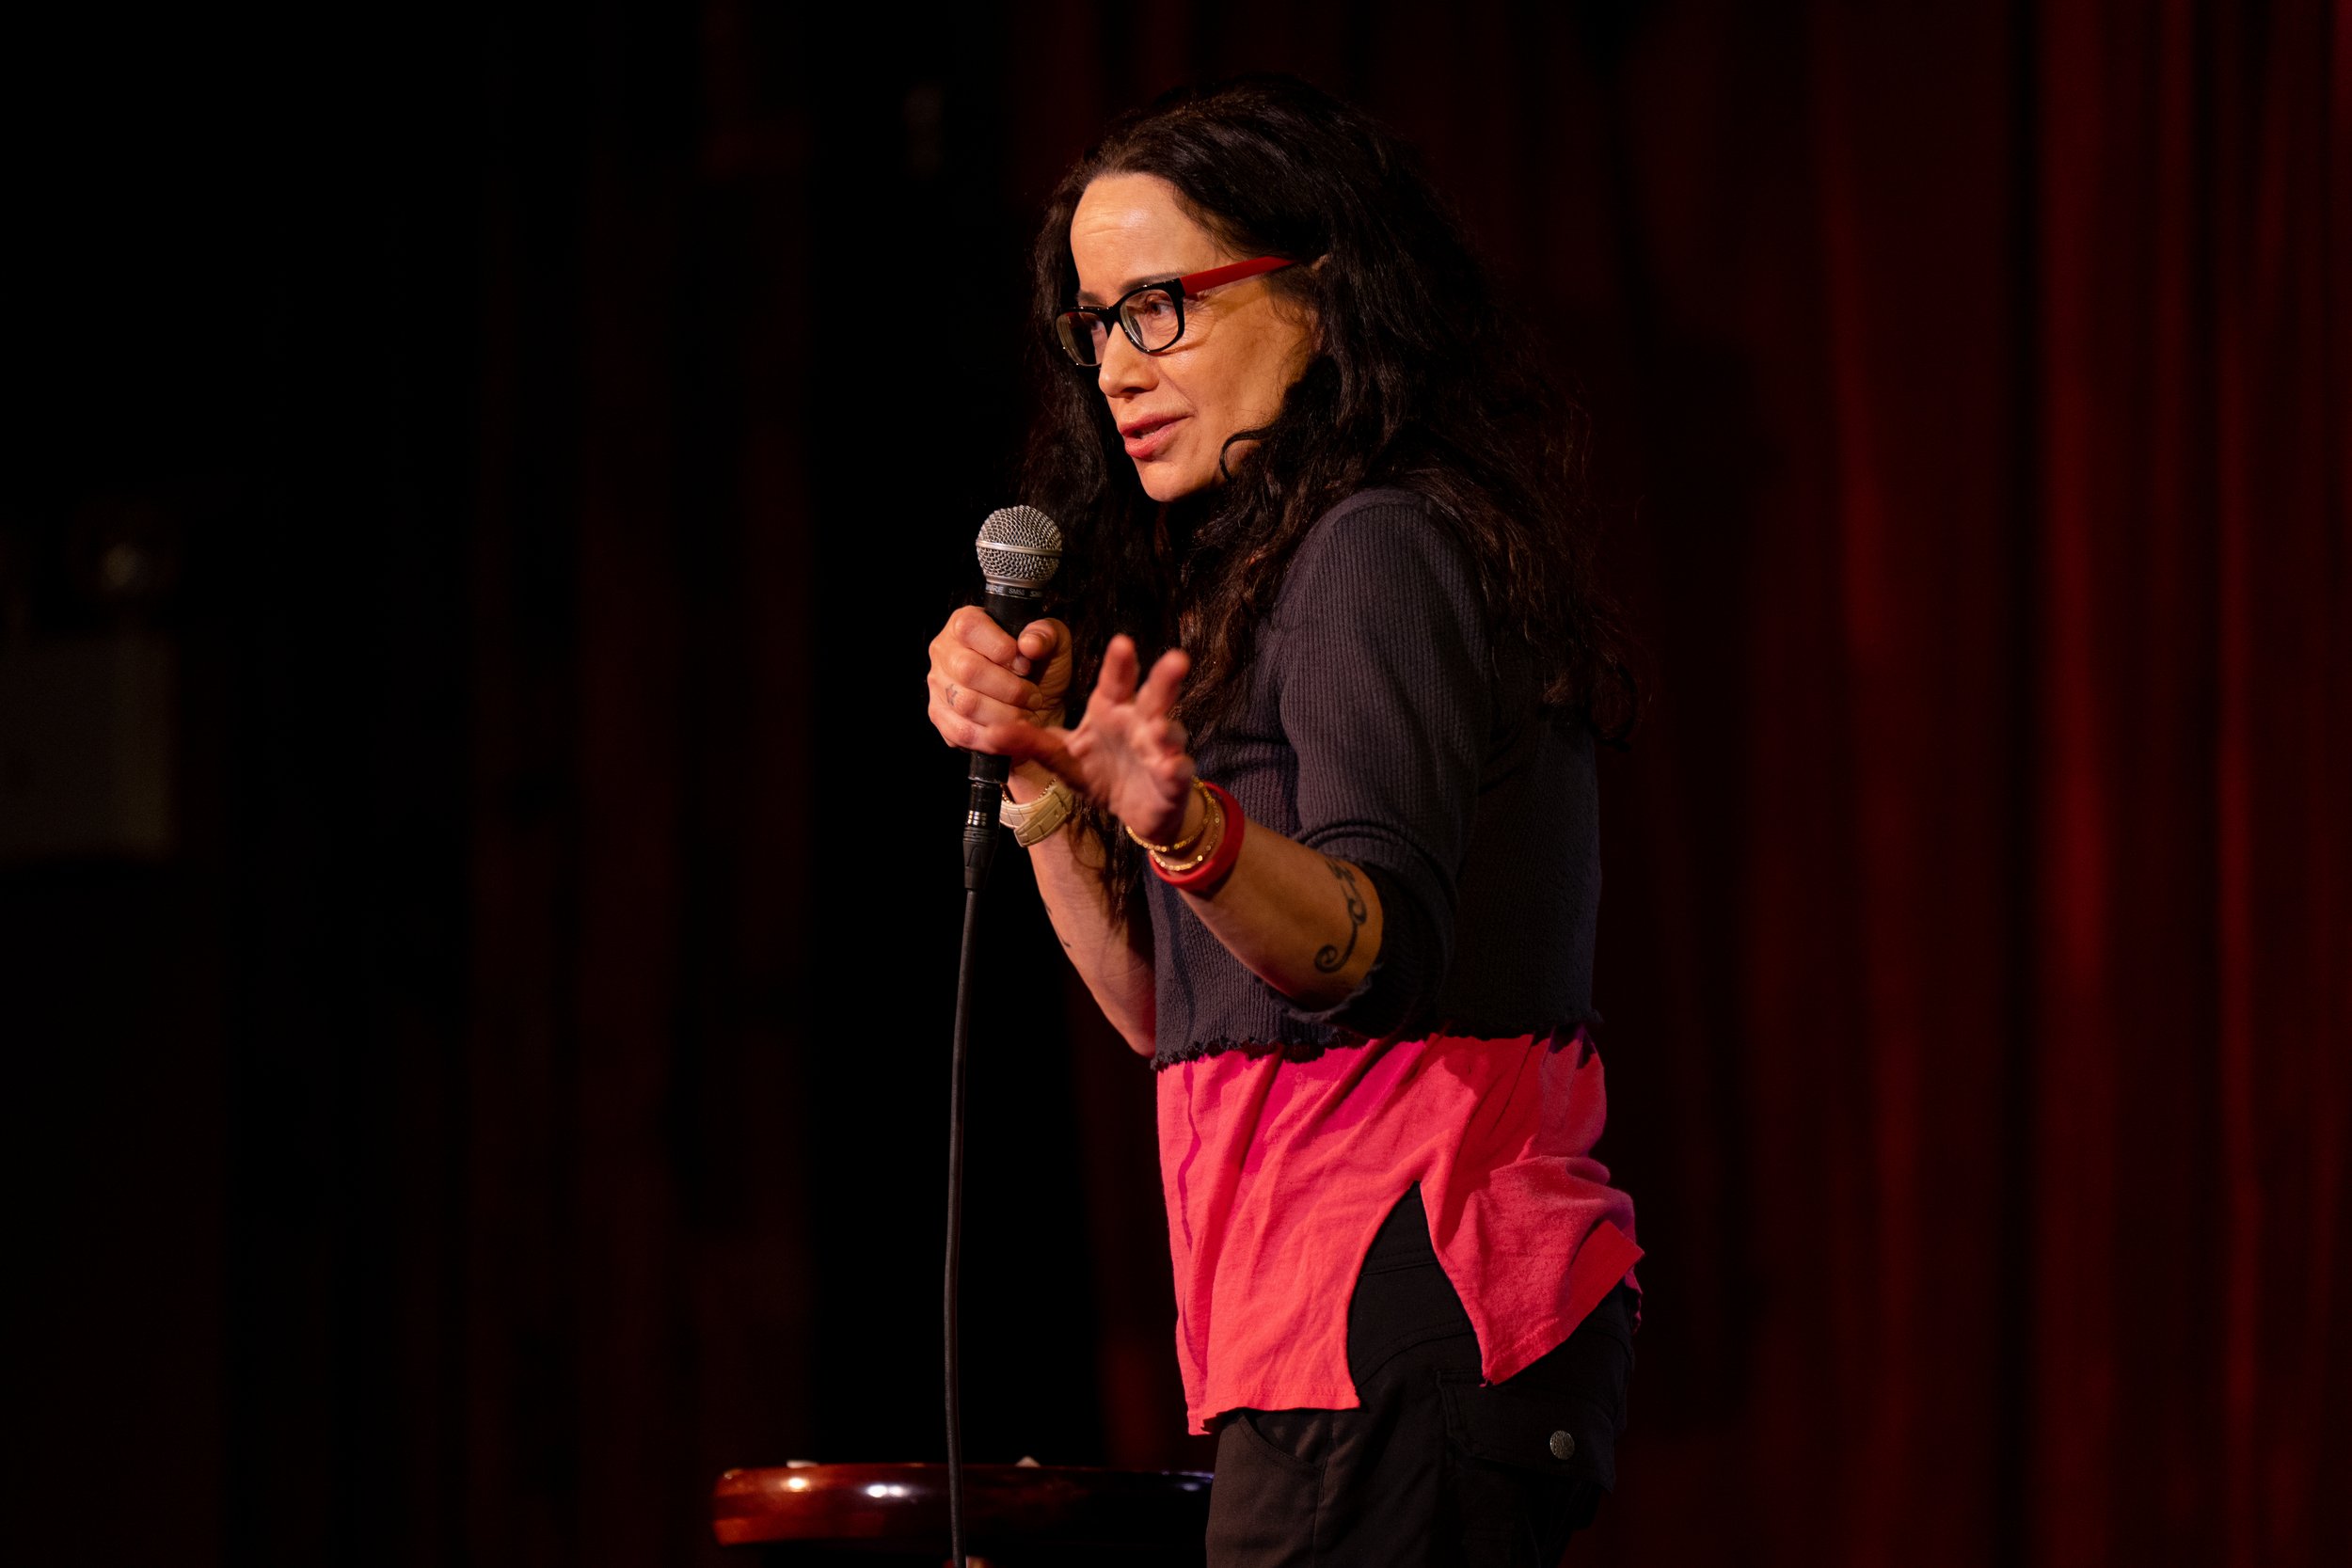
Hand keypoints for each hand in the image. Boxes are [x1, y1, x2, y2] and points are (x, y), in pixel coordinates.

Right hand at [926, 606, 1072, 753]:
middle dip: (1010, 689)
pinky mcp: (939, 715)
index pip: (970, 628)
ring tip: (1025, 714)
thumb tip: (1029, 644)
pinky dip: (992, 737)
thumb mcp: (1054, 644)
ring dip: (1005, 715)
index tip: (1027, 666)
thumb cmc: (1042, 670)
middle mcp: (944, 650)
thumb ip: (1045, 635)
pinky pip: (960, 731)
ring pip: (965, 704)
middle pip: (967, 669)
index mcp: (966, 621)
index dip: (1001, 649)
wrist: (1038, 709)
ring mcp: (938, 684)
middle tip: (1033, 697)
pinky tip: (1010, 732)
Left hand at [997, 634, 1196, 845]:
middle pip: (1155, 695)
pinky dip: (1175, 769)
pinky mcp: (1172, 778)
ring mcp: (1161, 749)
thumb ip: (1031, 743)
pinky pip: (1176, 771)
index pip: (1116, 681)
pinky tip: (1172, 767)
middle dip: (1165, 678)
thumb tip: (990, 731)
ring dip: (1168, 730)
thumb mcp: (1062, 757)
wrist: (1132, 810)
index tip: (1122, 642)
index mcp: (1112, 711)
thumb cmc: (1100, 773)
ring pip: (1170, 732)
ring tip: (1159, 729)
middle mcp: (1141, 723)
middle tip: (1176, 659)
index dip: (1120, 663)